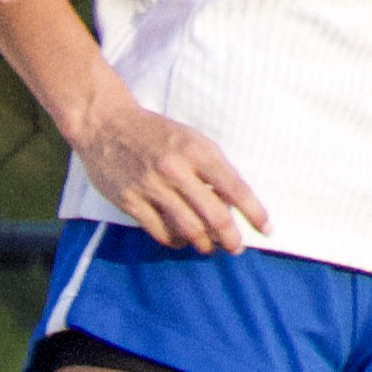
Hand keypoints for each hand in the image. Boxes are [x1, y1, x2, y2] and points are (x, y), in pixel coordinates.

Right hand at [70, 97, 265, 254]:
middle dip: (231, 238)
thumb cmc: (155, 133)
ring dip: (205, 244)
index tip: (266, 229)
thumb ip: (212, 169)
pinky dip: (177, 241)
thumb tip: (234, 204)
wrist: (105, 125)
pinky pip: (161, 232)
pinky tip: (182, 240)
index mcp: (196, 150)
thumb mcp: (191, 140)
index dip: (254, 212)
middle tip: (236, 247)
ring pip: (189, 229)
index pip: (234, 188)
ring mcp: (151, 186)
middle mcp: (175, 169)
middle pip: (214, 216)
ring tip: (210, 246)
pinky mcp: (131, 201)